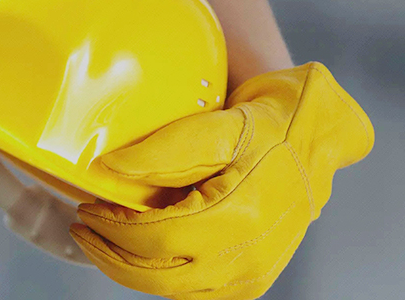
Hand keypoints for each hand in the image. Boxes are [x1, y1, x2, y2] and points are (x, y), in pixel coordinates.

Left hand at [70, 62, 374, 298]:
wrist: (321, 134)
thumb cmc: (272, 121)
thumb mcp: (217, 124)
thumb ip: (161, 150)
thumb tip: (105, 168)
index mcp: (239, 214)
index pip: (155, 237)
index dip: (112, 228)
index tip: (86, 208)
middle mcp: (249, 253)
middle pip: (158, 275)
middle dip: (111, 255)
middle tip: (83, 228)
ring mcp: (255, 272)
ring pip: (174, 290)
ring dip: (133, 270)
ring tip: (107, 239)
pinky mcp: (256, 279)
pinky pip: (198, 293)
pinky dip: (165, 278)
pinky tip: (146, 254)